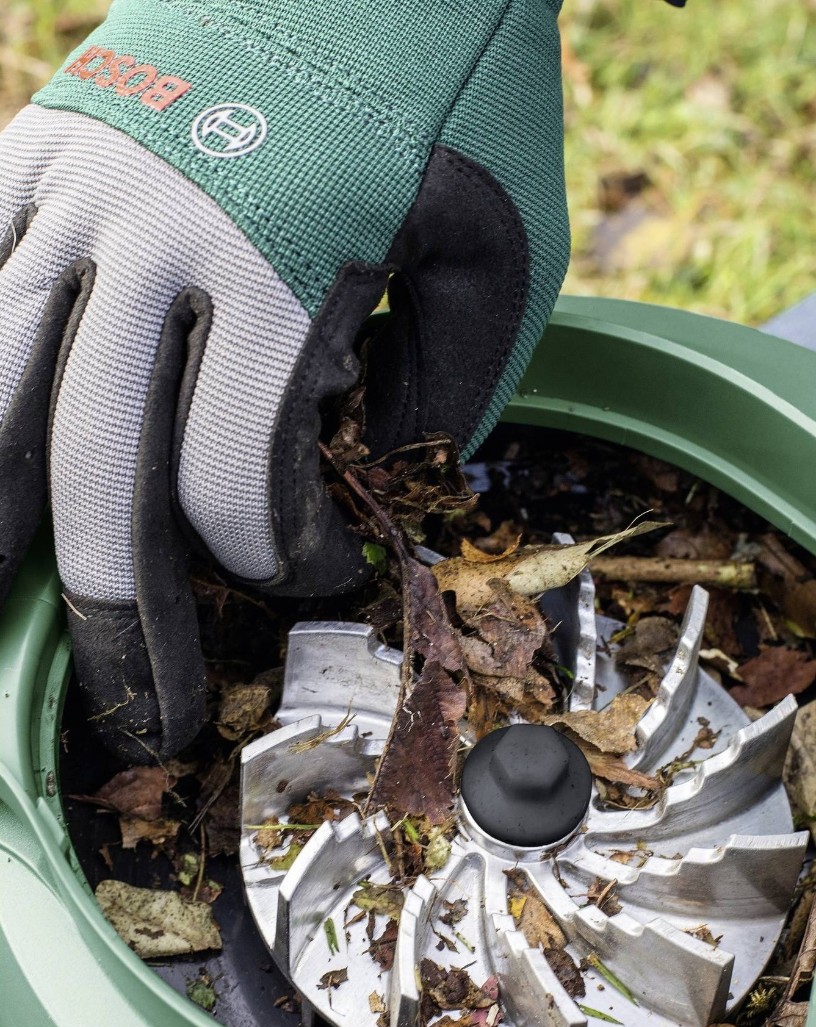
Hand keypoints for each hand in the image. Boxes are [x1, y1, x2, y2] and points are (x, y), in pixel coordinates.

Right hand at [0, 0, 568, 759]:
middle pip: (94, 479)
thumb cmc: (456, 81)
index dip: (278, 563)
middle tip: (149, 717)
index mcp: (273, 270)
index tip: (317, 571)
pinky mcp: (31, 145)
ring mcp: (68, 187)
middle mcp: (144, 239)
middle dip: (124, 625)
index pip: (232, 486)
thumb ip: (443, 391)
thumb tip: (374, 488)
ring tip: (3, 620)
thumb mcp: (497, 248)